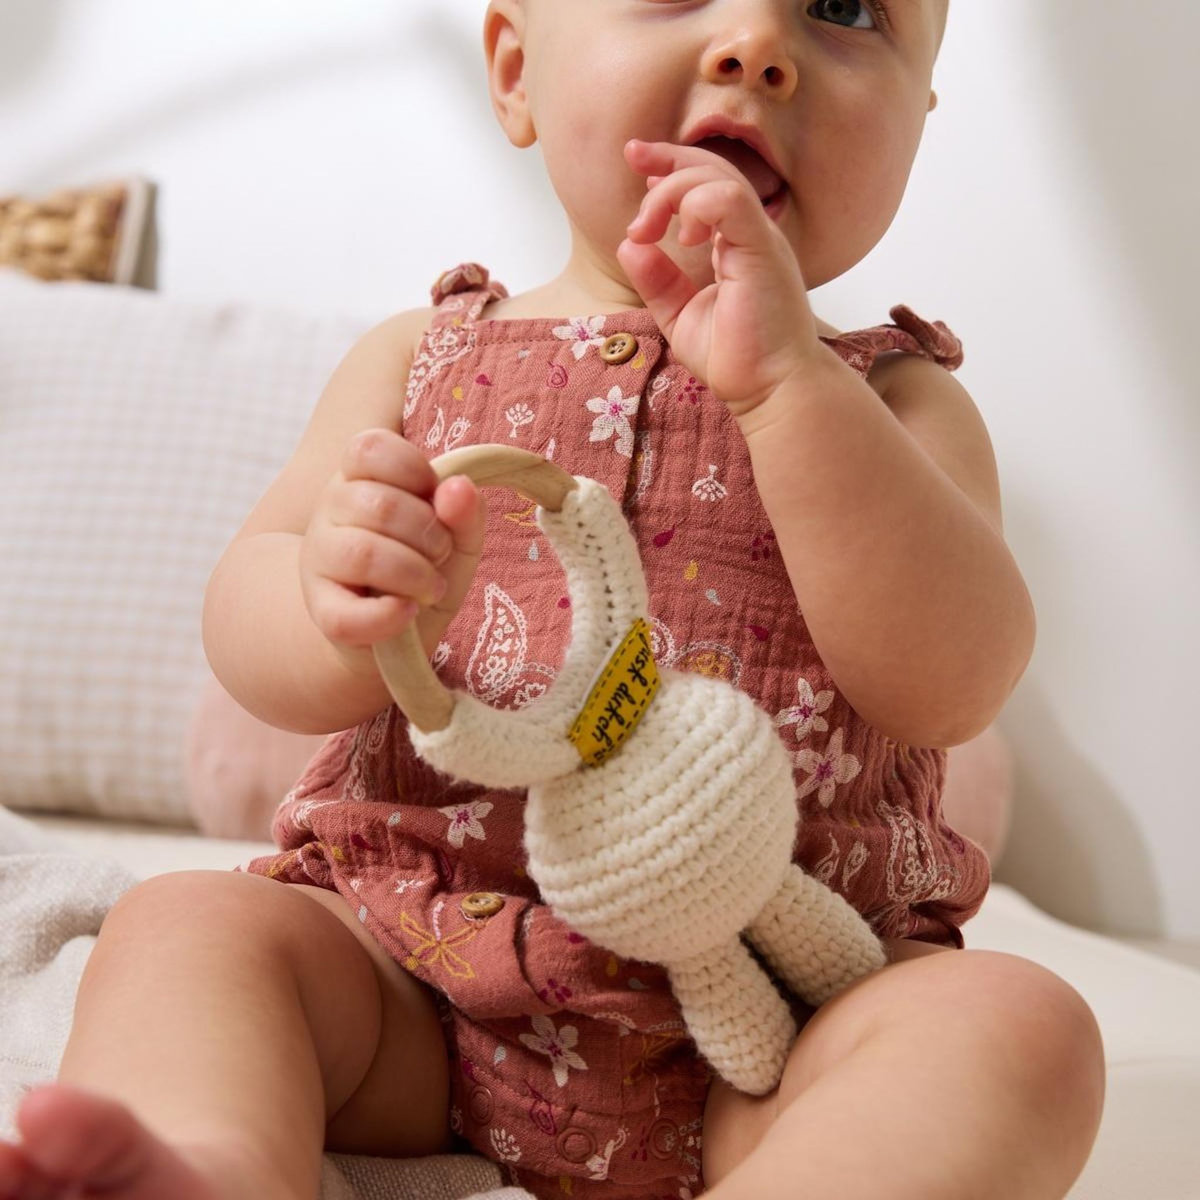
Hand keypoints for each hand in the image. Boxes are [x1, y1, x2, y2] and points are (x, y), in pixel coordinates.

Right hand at [299, 429, 483, 668]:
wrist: (391, 628)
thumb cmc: (422, 569)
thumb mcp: (457, 538)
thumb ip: (465, 511)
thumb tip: (458, 489)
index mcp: (359, 479)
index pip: (369, 448)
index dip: (414, 470)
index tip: (436, 499)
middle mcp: (330, 511)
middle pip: (379, 504)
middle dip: (429, 533)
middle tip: (441, 553)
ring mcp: (319, 560)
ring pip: (363, 554)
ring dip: (415, 574)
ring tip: (431, 588)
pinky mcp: (321, 610)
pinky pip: (347, 615)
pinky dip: (388, 616)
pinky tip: (407, 612)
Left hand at [617, 139, 822, 416]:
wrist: (771, 390)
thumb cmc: (737, 359)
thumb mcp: (680, 316)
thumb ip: (657, 280)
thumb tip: (629, 245)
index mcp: (737, 243)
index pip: (707, 184)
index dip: (670, 165)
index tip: (637, 160)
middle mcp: (752, 234)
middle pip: (712, 168)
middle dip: (667, 158)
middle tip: (631, 159)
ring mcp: (760, 239)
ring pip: (719, 177)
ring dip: (673, 191)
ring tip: (647, 228)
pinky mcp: (762, 250)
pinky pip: (731, 200)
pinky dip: (698, 204)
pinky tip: (683, 236)